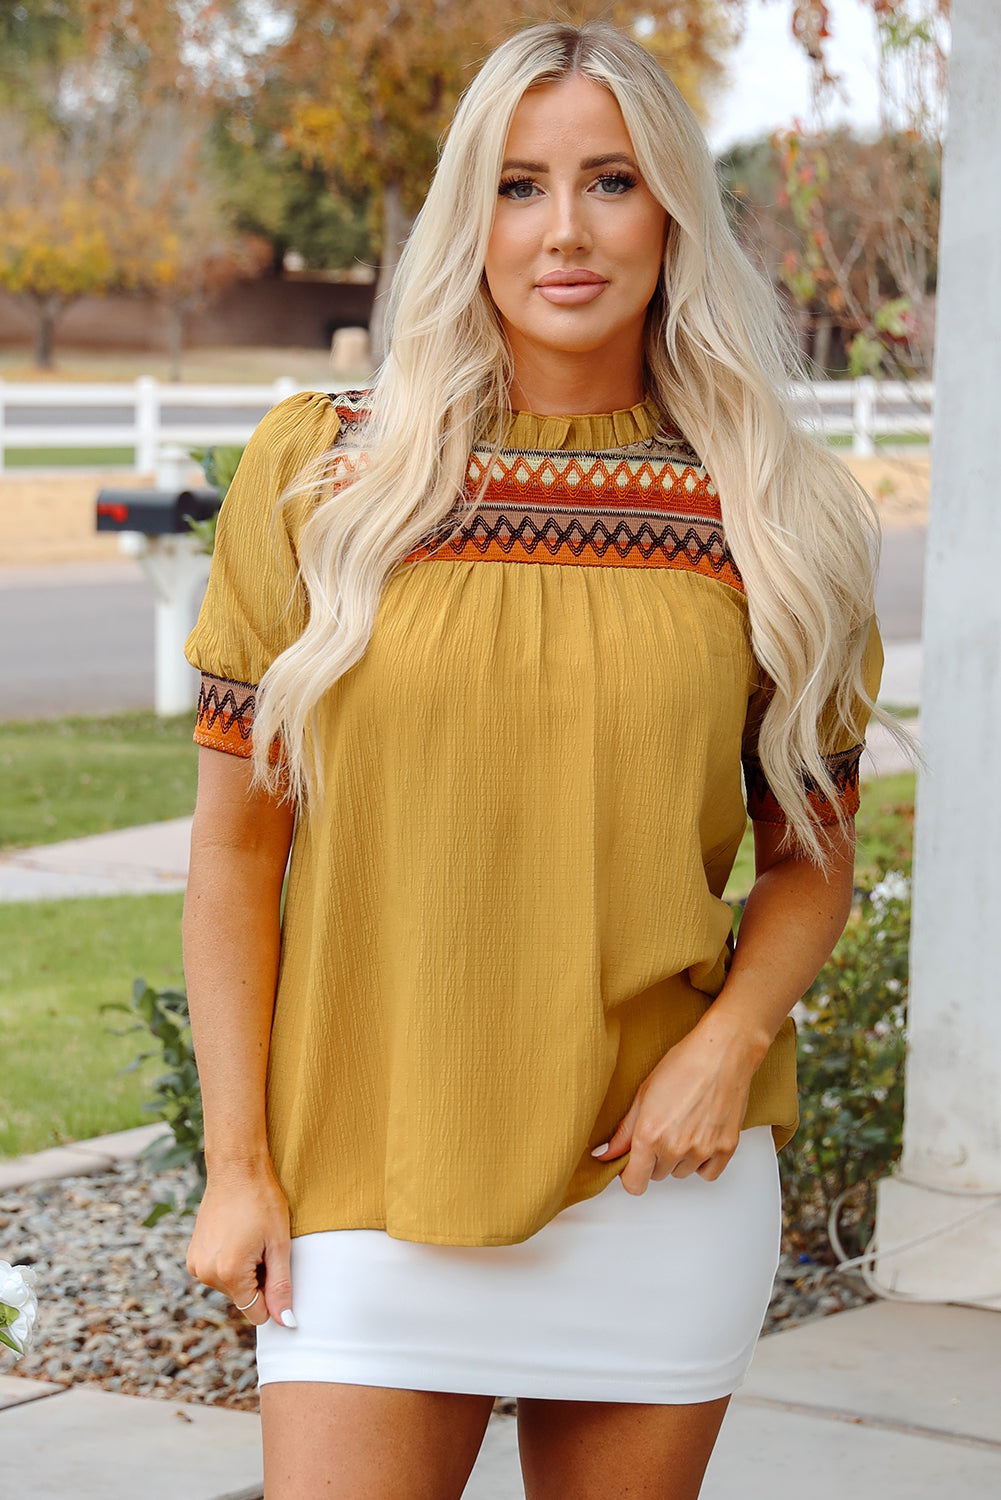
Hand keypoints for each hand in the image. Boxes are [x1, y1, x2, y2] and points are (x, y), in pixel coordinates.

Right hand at [185, 1162, 295, 1328]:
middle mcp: (206, 1274)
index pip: (256, 1312)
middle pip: (243, 1299)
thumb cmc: (263, 1202)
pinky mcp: (192, 1255)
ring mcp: (196, 1264)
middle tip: (263, 1245)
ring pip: (231, 1286)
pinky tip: (237, 1236)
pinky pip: (217, 1273)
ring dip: (244, 1271)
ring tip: (250, 1238)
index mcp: (229, 1273)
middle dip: (257, 1280)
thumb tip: (286, 1322)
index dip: (272, 1296)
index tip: (276, 1266)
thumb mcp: (279, 1244)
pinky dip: (230, 1262)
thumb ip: (281, 1287)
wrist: (236, 1169)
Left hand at [594, 1023, 760, 1193]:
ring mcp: (702, 1150)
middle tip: (665, 1128)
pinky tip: (701, 1138)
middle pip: (658, 1175)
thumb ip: (625, 1131)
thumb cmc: (684, 1064)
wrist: (723, 1052)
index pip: (634, 1183)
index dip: (631, 1175)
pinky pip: (708, 1173)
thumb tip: (607, 1153)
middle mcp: (675, 1147)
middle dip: (657, 1157)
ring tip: (685, 1126)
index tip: (634, 1163)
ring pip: (682, 1173)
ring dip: (680, 1158)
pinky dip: (703, 1162)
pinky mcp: (726, 1148)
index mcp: (649, 1134)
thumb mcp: (644, 1093)